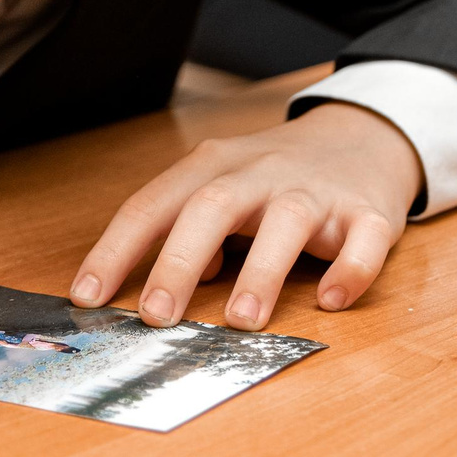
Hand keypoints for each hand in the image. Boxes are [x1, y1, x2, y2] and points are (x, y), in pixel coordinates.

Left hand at [70, 103, 423, 329]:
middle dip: (179, 261)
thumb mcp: (221, 189)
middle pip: (210, 207)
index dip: (116, 250)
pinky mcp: (369, 211)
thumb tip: (162, 289)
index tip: (88, 297)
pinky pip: (363, 239)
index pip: (152, 206)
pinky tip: (332, 301)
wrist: (361, 137)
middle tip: (157, 315)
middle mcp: (259, 173)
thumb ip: (188, 233)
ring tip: (241, 319)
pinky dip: (350, 270)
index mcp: (211, 168)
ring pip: (285, 220)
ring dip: (261, 271)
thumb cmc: (275, 177)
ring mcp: (315, 190)